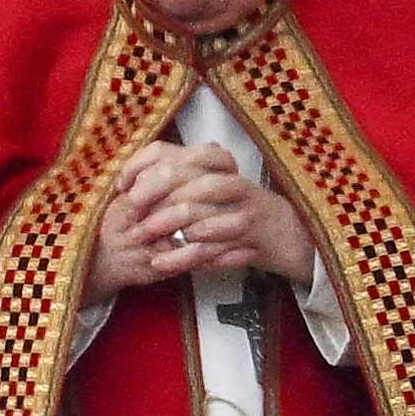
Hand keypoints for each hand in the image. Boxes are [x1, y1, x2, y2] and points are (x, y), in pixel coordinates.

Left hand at [83, 141, 319, 303]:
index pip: (176, 152)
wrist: (291, 236)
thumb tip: (131, 184)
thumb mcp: (212, 192)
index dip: (144, 165)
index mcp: (217, 165)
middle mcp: (231, 180)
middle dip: (154, 192)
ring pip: (201, 210)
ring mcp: (244, 208)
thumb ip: (179, 183)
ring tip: (143, 236)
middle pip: (187, 175)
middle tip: (131, 210)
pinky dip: (184, 255)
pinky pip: (213, 247)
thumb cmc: (241, 213)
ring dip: (167, 223)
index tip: (123, 185)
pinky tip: (163, 263)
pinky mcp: (252, 237)